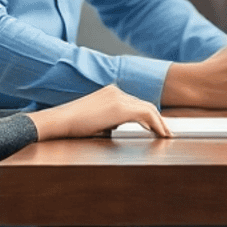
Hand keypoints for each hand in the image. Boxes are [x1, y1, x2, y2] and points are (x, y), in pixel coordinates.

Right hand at [27, 84, 170, 140]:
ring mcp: (118, 97)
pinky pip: (146, 114)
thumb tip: (115, 127)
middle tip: (166, 132)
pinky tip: (161, 134)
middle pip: (143, 105)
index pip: (134, 103)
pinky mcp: (120, 107)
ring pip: (148, 108)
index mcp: (110, 92)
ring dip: (159, 123)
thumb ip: (108, 120)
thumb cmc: (72, 125)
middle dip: (157, 119)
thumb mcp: (95, 120)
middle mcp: (116, 91)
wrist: (60, 121)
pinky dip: (156, 124)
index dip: (148, 116)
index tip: (155, 127)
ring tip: (166, 135)